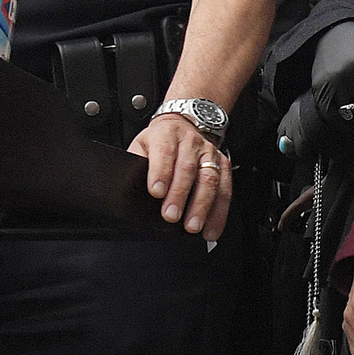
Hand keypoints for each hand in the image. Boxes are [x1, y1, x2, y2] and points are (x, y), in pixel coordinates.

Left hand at [129, 112, 229, 240]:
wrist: (183, 126)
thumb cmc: (159, 141)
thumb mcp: (141, 144)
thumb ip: (137, 163)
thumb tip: (128, 187)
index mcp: (167, 134)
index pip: (165, 152)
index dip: (161, 172)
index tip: (156, 192)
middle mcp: (191, 142)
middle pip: (188, 168)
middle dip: (180, 195)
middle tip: (171, 216)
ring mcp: (209, 153)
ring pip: (209, 179)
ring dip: (202, 205)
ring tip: (193, 226)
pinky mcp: (223, 165)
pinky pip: (225, 189)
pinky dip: (219, 212)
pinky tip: (211, 228)